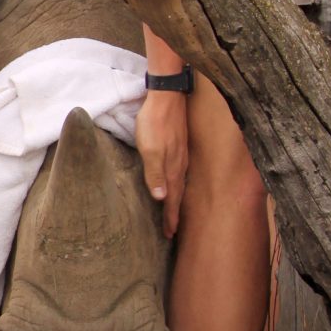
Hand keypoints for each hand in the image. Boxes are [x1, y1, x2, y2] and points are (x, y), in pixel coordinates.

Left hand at [135, 90, 189, 238]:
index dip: (170, 217)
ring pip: (179, 184)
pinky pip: (179, 172)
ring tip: (173, 211)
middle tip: (171, 231)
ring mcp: (180, 154)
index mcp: (172, 168)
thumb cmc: (155, 122)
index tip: (169, 234)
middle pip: (177, 195)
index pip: (172, 199)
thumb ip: (155, 173)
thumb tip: (162, 198)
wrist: (167, 95)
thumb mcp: (150, 149)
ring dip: (176, 200)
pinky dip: (176, 184)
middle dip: (174, 213)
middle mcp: (179, 164)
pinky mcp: (178, 145)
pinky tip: (174, 183)